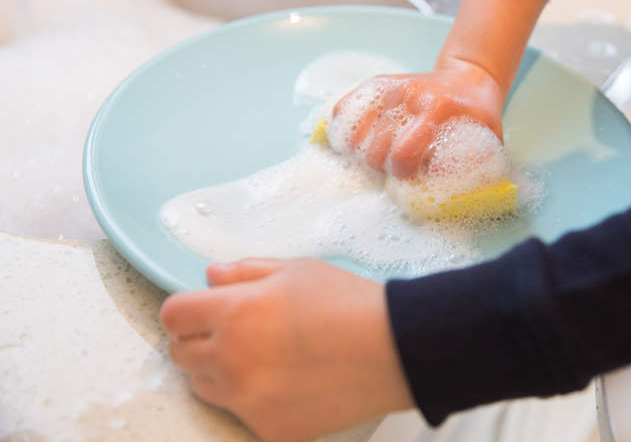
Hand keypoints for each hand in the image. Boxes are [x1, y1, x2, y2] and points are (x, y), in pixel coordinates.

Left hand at [160, 258, 414, 441]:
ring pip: (204, 388)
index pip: (172, 316)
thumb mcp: (296, 270)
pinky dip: (252, 399)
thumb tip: (211, 277)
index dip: (187, 310)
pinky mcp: (268, 429)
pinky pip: (240, 414)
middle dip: (198, 340)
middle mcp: (230, 360)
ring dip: (219, 371)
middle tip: (234, 332)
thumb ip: (246, 272)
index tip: (202, 310)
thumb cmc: (348, 303)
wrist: (392, 349)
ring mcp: (248, 400)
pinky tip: (285, 382)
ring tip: (261, 358)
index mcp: (233, 313)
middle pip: (180, 355)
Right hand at [332, 59, 505, 178]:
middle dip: (382, 167)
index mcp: (437, 109)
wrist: (468, 76)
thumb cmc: (478, 114)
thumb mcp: (491, 138)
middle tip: (396, 169)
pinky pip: (345, 108)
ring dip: (363, 153)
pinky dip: (345, 129)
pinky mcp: (378, 83)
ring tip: (379, 157)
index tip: (408, 178)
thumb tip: (479, 203)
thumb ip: (485, 169)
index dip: (401, 174)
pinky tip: (357, 142)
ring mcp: (391, 87)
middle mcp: (410, 95)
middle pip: (375, 148)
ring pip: (356, 133)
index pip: (403, 152)